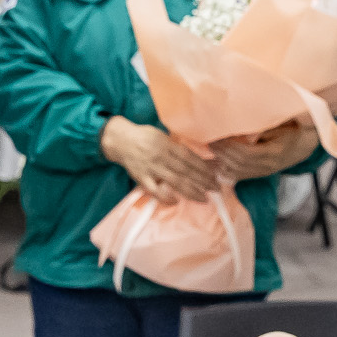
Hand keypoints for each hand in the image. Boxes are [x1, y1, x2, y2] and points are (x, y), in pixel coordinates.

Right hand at [101, 116, 221, 202]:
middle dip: (202, 180)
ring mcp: (151, 168)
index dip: (203, 167)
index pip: (189, 157)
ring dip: (191, 191)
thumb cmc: (145, 137)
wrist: (121, 140)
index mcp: (167, 144)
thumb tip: (200, 157)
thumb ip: (178, 147)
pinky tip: (176, 201)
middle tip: (216, 188)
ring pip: (174, 181)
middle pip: (185, 171)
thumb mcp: (163, 136)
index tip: (216, 174)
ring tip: (204, 198)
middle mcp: (161, 156)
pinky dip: (165, 197)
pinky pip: (154, 190)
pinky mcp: (141, 178)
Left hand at [211, 119, 319, 180]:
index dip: (229, 147)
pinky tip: (215, 163)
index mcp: (275, 152)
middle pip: (239, 165)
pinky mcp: (261, 173)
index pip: (246, 154)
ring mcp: (265, 171)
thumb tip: (238, 124)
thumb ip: (261, 126)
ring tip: (208, 153)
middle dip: (221, 155)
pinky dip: (226, 170)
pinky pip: (241, 176)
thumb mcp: (280, 123)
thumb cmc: (293, 127)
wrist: (307, 142)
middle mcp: (269, 166)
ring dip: (221, 164)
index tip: (215, 137)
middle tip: (206, 143)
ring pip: (238, 173)